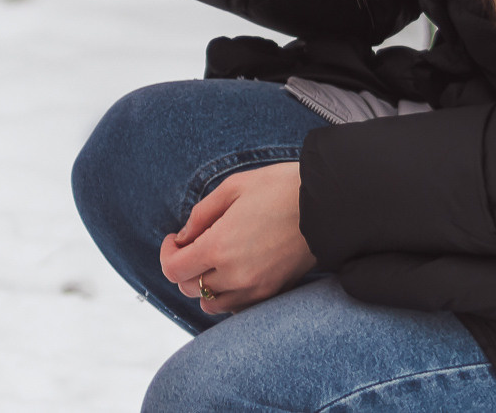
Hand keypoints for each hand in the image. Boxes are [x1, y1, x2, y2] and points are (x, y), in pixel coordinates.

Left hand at [156, 161, 313, 314]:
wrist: (327, 204)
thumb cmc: (280, 188)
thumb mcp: (233, 187)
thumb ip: (201, 214)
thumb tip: (183, 236)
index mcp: (218, 246)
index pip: (173, 270)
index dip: (167, 254)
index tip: (175, 239)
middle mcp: (234, 275)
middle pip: (189, 288)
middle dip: (184, 266)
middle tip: (195, 244)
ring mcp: (255, 288)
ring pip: (212, 303)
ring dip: (205, 285)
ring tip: (216, 259)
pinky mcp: (273, 293)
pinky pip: (237, 307)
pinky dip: (229, 295)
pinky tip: (236, 271)